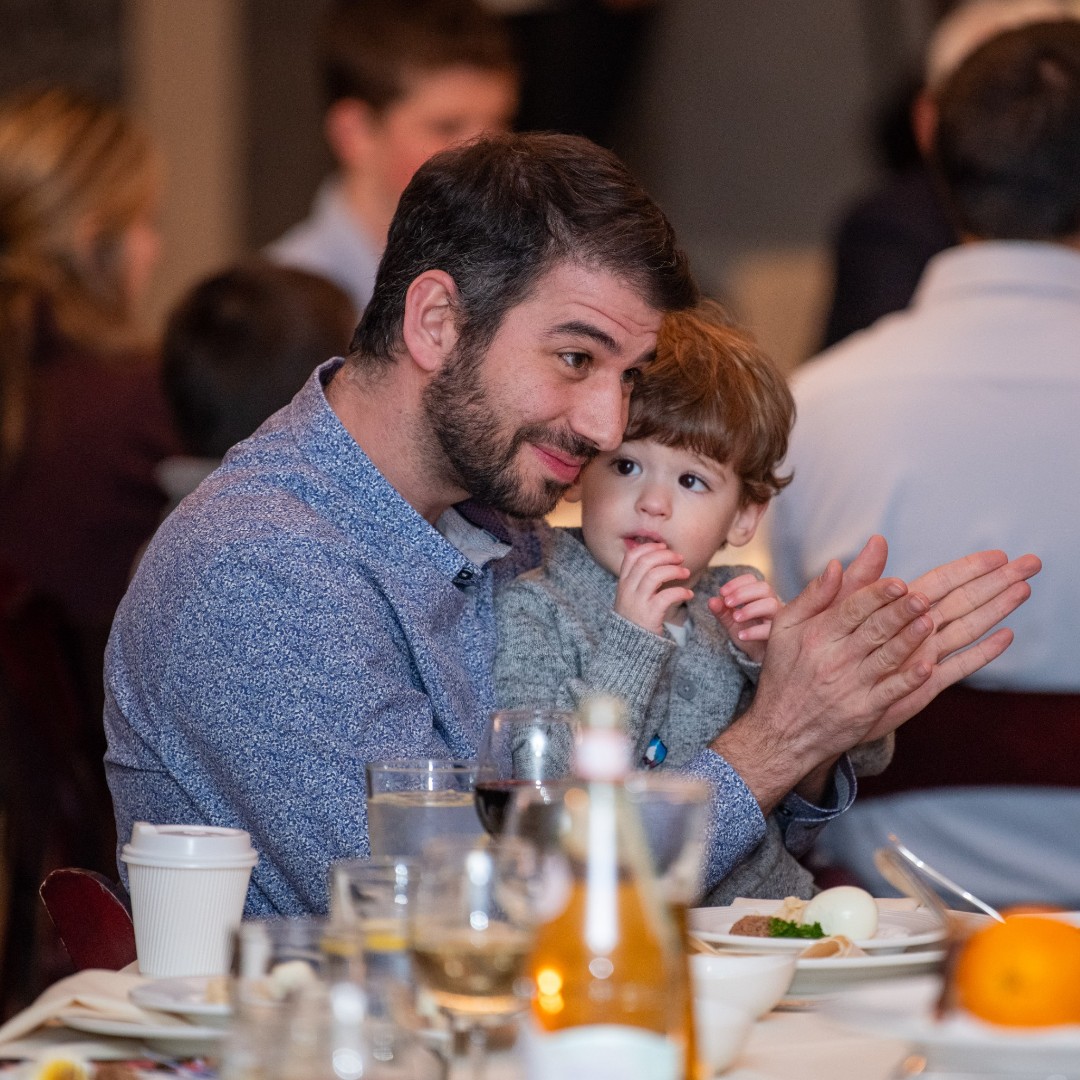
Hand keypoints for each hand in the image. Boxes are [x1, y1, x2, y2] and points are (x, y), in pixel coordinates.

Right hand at [614, 542, 693, 635]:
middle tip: (680, 558)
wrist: (631, 648)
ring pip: (655, 575)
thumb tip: (657, 559)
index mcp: (623, 583)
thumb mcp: (630, 597)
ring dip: (674, 570)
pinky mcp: (650, 614)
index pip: (632, 556)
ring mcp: (637, 602)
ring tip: (686, 573)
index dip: (649, 547)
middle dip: (665, 555)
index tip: (663, 546)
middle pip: (645, 562)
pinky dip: (681, 591)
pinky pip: (666, 596)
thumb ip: (639, 580)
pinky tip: (688, 594)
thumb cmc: (636, 620)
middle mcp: (628, 590)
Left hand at [708, 574, 779, 662]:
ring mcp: (777, 617)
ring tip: (736, 618)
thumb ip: (721, 611)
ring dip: (750, 609)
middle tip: (727, 603)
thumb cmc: (747, 631)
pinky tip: (741, 635)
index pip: (751, 579)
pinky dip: (754, 631)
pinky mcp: (779, 633)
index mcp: (758, 595)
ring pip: (771, 604)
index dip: (736, 583)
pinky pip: (771, 629)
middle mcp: (770, 602)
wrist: (758, 654)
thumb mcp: (731, 621)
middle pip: (764, 588)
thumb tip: (711, 601)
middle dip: (743, 593)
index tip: (721, 592)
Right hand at [709, 536, 1039, 812]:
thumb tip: (835, 564)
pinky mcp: (863, 711)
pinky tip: (929, 666)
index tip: (898, 582)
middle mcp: (833, 659)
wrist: (781, 731)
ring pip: (885, 658)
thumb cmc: (785, 673)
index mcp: (816, 635)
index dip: (876, 594)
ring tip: (931, 621)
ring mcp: (850, 686)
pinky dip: (909, 679)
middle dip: (899, 612)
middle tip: (924, 597)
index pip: (851, 609)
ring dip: (910, 640)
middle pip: (873, 630)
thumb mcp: (786, 630)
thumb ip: (813, 596)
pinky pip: (891, 692)